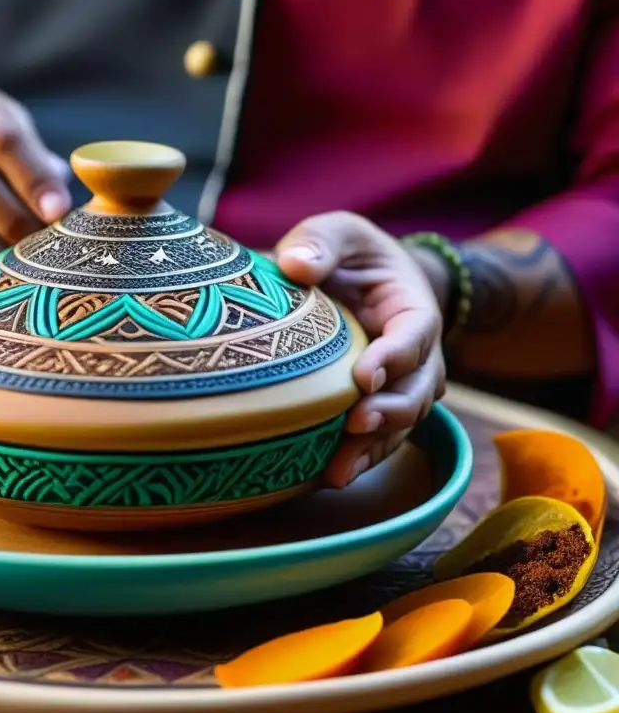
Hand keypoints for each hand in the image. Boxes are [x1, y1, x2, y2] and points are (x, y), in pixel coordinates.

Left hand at [276, 212, 446, 487]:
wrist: (363, 285)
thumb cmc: (350, 257)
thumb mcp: (340, 234)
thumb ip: (321, 241)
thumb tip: (293, 266)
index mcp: (413, 310)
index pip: (415, 335)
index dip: (396, 357)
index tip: (365, 376)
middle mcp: (418, 356)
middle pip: (418, 391)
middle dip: (390, 411)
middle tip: (355, 424)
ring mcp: (402, 388)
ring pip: (401, 425)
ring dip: (374, 447)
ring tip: (340, 469)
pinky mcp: (379, 409)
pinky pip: (379, 441)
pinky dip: (360, 459)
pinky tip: (330, 478)